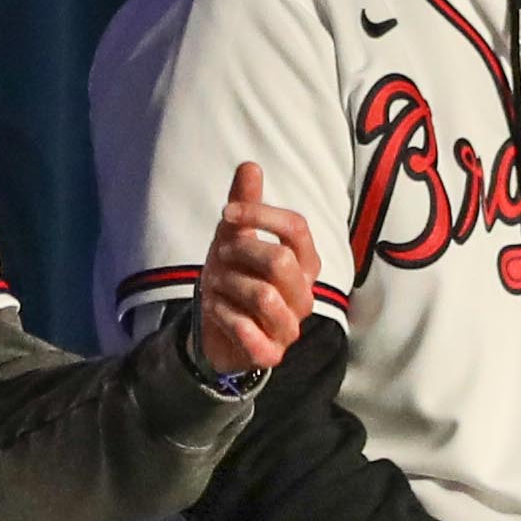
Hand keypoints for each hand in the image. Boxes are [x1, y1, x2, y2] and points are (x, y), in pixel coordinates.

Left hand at [190, 159, 317, 378]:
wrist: (217, 331)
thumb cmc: (234, 279)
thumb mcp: (233, 239)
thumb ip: (245, 206)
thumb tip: (250, 165)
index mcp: (304, 264)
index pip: (298, 229)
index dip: (261, 215)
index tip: (227, 214)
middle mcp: (304, 295)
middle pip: (280, 261)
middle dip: (240, 253)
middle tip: (220, 258)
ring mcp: (290, 327)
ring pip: (264, 296)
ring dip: (227, 286)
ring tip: (217, 288)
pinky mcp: (272, 354)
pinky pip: (251, 334)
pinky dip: (226, 318)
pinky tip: (217, 312)